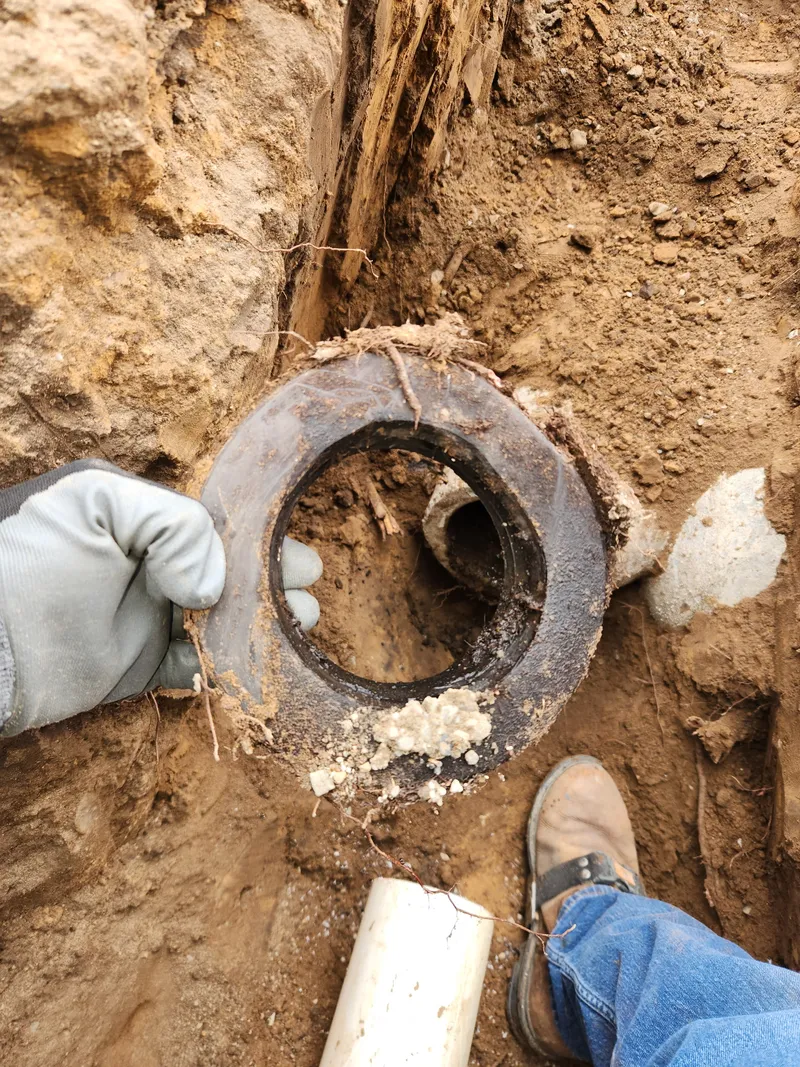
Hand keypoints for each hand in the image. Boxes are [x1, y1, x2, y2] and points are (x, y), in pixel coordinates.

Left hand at [0, 460, 320, 735]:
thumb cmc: (35, 560)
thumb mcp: (98, 502)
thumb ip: (172, 522)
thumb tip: (212, 586)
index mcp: (143, 521)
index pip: (219, 529)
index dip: (263, 545)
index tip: (301, 564)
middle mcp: (150, 567)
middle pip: (230, 576)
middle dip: (273, 586)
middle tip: (305, 601)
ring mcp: (146, 618)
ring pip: (221, 622)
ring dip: (258, 628)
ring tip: (293, 632)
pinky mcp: (139, 667)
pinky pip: (195, 668)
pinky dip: (224, 667)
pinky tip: (247, 665)